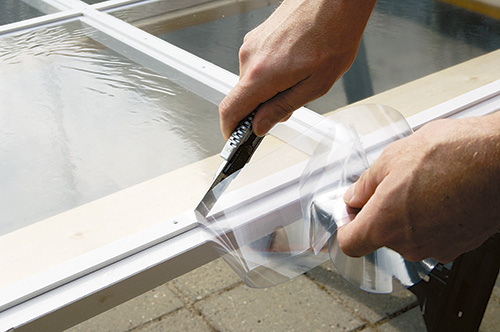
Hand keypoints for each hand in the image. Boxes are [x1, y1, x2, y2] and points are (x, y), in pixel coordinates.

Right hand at [219, 0, 376, 138]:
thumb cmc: (334, 34)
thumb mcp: (315, 85)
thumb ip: (282, 108)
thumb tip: (261, 125)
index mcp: (261, 74)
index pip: (230, 110)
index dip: (230, 131)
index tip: (235, 140)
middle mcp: (250, 57)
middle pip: (241, 97)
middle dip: (258, 110)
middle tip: (285, 111)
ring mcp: (251, 44)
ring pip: (250, 80)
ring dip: (266, 90)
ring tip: (297, 82)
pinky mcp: (257, 36)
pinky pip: (256, 64)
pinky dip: (269, 75)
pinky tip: (293, 68)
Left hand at [337, 112, 499, 262]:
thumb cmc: (452, 155)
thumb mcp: (392, 158)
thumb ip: (366, 183)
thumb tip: (355, 195)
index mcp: (384, 224)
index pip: (349, 243)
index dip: (345, 225)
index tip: (349, 211)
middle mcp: (409, 245)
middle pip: (379, 236)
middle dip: (379, 212)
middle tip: (390, 184)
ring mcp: (436, 248)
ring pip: (407, 235)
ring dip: (406, 214)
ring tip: (421, 184)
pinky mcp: (458, 246)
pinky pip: (432, 235)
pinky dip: (430, 219)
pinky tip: (439, 193)